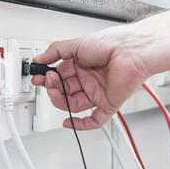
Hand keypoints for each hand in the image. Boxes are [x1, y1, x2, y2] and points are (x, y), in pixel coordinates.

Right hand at [32, 24, 149, 130]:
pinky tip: (69, 122)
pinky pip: (93, 120)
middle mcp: (88, 80)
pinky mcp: (107, 104)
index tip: (38, 76)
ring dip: (60, 101)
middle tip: (48, 81)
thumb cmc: (110, 44)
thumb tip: (39, 59)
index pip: (58, 76)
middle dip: (52, 88)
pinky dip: (81, 124)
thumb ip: (54, 51)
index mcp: (80, 66)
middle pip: (63, 91)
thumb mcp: (75, 44)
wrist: (131, 51)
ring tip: (54, 92)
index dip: (47, 78)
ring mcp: (97, 92)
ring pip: (73, 105)